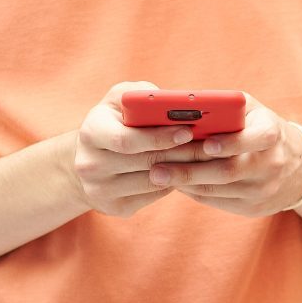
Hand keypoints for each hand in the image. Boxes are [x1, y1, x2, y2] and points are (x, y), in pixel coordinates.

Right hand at [73, 82, 210, 217]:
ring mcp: (100, 189)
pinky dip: (174, 183)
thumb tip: (175, 102)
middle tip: (212, 146)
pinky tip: (188, 171)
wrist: (91, 159)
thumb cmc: (117, 120)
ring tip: (206, 157)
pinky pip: (153, 196)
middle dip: (182, 152)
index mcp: (91, 132)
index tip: (189, 130)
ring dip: (184, 169)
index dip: (160, 137)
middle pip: (146, 162)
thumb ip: (142, 95)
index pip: (126, 140)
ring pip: (153, 181)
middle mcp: (89, 164)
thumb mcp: (121, 100)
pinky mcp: (114, 207)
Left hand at [153, 94, 301, 216]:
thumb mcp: (251, 111)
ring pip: (217, 189)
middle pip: (228, 170)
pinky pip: (216, 201)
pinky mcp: (254, 207)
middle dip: (189, 169)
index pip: (257, 138)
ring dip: (185, 182)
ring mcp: (264, 189)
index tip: (204, 144)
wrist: (296, 168)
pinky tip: (176, 183)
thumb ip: (224, 106)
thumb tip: (180, 107)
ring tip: (157, 175)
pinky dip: (193, 191)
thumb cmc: (259, 128)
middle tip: (156, 168)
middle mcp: (272, 164)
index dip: (232, 142)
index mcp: (273, 133)